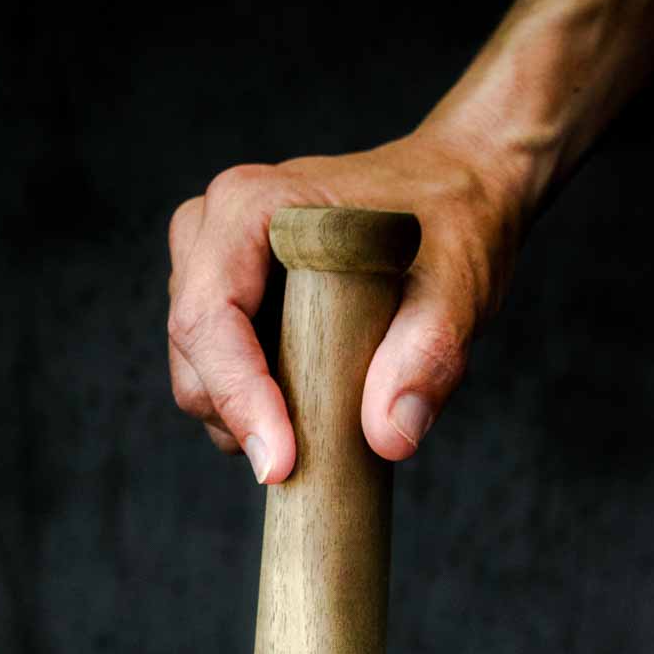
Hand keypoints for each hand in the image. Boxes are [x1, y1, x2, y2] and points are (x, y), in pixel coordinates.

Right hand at [167, 127, 526, 480]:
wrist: (456, 190)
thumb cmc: (451, 220)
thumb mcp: (458, 283)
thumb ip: (427, 353)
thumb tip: (389, 436)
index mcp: (249, 207)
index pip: (210, 317)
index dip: (236, 396)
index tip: (280, 462)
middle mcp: (211, 232)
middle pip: (195, 357)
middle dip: (243, 419)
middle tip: (314, 456)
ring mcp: (208, 269)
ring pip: (198, 376)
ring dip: (249, 418)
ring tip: (323, 418)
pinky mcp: (222, 304)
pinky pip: (215, 378)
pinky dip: (254, 409)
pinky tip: (309, 406)